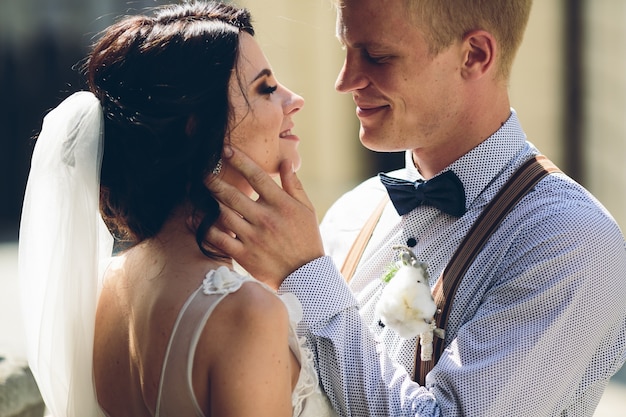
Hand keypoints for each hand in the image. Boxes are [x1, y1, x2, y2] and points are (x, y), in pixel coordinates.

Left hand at [206, 147, 324, 288]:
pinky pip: (219, 239)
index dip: (239, 160)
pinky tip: (201, 220)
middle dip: (214, 181)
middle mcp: (265, 219)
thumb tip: (285, 162)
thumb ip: (294, 185)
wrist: (306, 275)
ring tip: (201, 193)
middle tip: (203, 172)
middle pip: (233, 195)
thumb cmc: (306, 238)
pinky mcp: (244, 255)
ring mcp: (253, 238)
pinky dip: (208, 228)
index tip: (225, 150)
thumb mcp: (306, 209)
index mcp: (281, 205)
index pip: (257, 176)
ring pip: (223, 214)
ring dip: (210, 202)